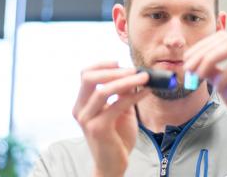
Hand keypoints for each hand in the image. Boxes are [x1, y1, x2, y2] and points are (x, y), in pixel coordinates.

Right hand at [72, 61, 149, 176]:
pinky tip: (146, 92)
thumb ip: (122, 93)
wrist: (113, 164)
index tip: (119, 62)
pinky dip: (134, 96)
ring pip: (104, 91)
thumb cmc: (116, 137)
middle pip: (88, 78)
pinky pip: (118, 105)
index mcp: (82, 103)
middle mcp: (80, 109)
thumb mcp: (120, 110)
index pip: (86, 75)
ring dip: (127, 81)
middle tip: (134, 70)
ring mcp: (87, 119)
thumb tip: (132, 74)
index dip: (102, 65)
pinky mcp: (98, 128)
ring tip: (144, 77)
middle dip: (113, 70)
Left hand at [184, 31, 226, 156]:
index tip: (186, 59)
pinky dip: (221, 78)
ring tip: (197, 74)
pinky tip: (217, 88)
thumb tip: (192, 62)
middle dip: (201, 52)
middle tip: (187, 67)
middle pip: (224, 39)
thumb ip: (211, 70)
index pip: (222, 37)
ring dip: (208, 59)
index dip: (202, 45)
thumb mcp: (223, 81)